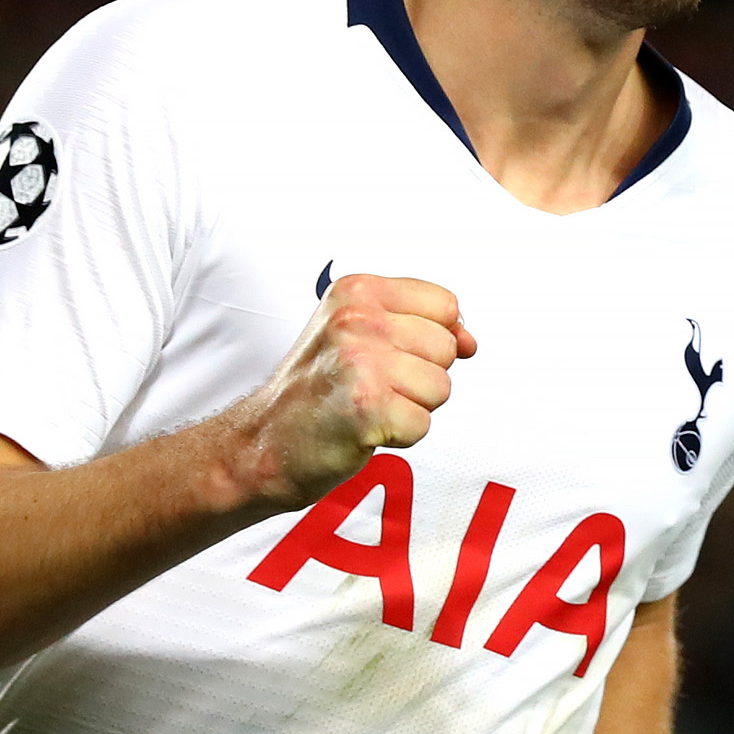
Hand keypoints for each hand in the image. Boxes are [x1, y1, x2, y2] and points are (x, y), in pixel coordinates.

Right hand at [224, 274, 474, 506]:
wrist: (263, 443)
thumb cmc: (315, 390)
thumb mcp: (357, 334)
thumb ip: (417, 325)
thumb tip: (471, 341)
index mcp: (357, 291)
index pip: (445, 305)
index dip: (434, 339)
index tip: (397, 357)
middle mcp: (357, 319)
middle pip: (447, 348)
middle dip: (421, 376)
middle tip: (372, 387)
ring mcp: (360, 362)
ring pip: (441, 387)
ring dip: (412, 408)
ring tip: (368, 406)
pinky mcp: (366, 407)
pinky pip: (423, 425)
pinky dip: (400, 437)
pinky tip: (363, 429)